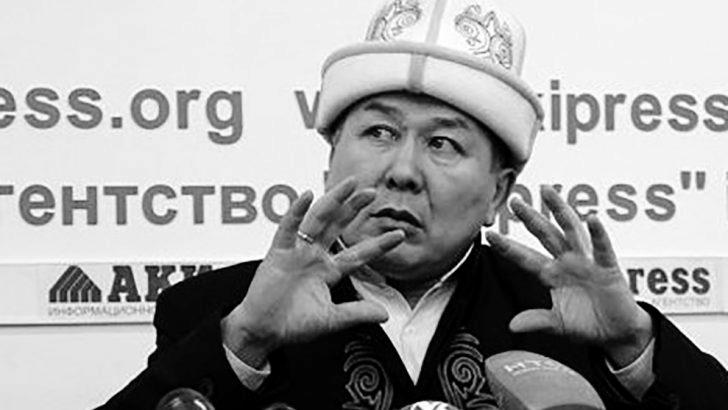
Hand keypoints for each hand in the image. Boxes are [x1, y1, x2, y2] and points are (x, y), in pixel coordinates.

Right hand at [222, 177, 404, 366]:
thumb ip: (356, 313)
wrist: (263, 331)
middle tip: (372, 192)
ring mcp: (297, 252)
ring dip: (333, 201)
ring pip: (317, 220)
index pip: (358, 254)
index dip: (378, 244)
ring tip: (348, 185)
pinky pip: (288, 229)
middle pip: (338, 226)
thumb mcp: (331, 320)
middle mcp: (314, 256)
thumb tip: (385, 314)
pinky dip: (296, 212)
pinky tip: (306, 197)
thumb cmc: (292, 324)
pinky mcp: (278, 253)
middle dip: (355, 208)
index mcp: (328, 271)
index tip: (399, 234)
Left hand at [486, 186, 652, 367]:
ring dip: (559, 210)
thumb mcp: (558, 324)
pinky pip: (602, 249)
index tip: (489, 234)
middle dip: (530, 217)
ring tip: (547, 191)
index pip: (525, 258)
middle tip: (514, 200)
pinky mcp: (608, 268)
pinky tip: (592, 219)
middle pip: (545, 234)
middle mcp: (567, 262)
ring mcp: (587, 262)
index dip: (508, 247)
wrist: (617, 333)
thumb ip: (537, 321)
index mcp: (552, 275)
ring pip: (570, 230)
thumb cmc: (587, 324)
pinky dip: (598, 234)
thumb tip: (512, 326)